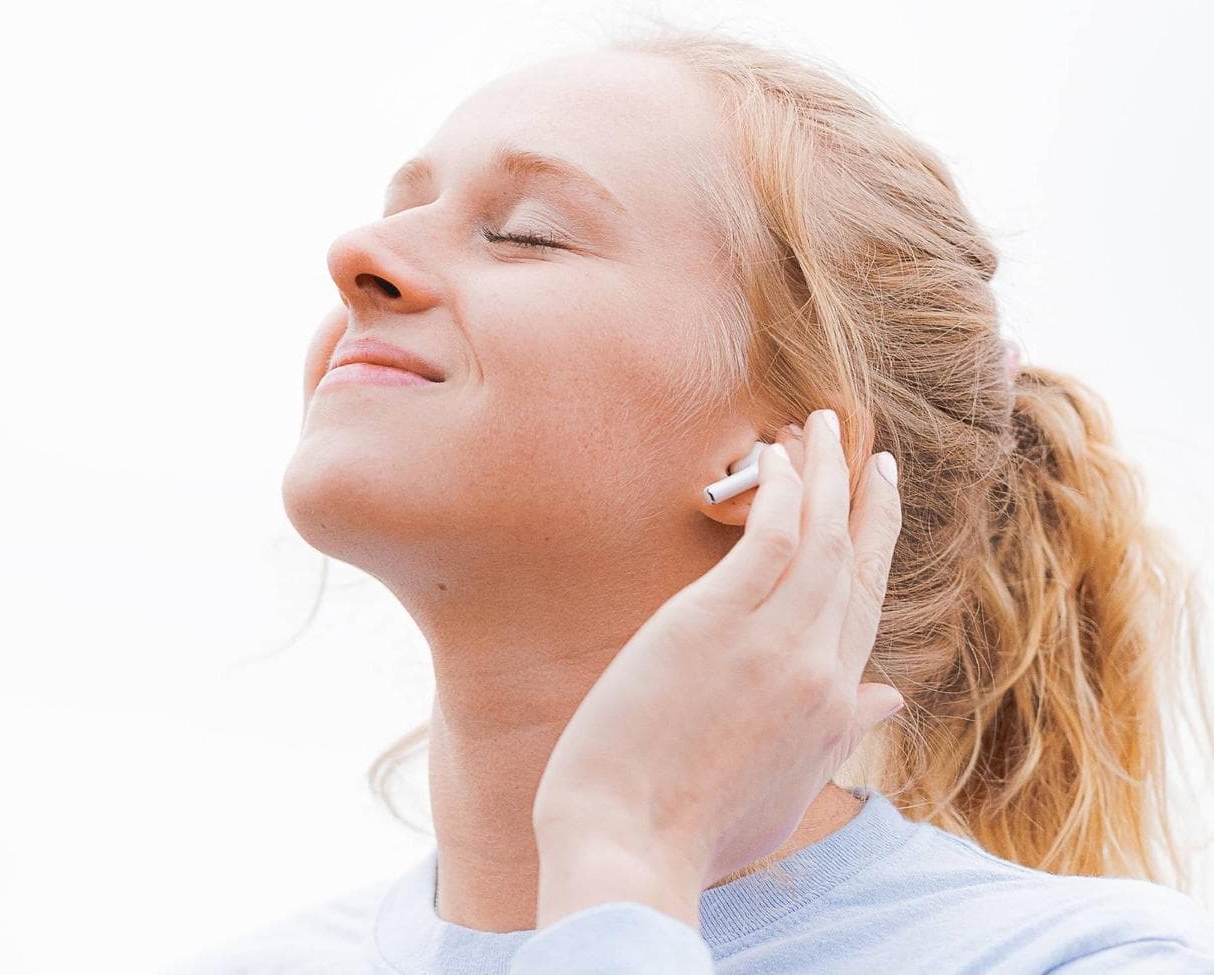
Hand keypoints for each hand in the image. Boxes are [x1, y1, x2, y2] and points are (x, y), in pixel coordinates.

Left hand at [532, 408, 903, 926]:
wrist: (631, 848)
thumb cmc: (695, 827)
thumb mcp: (790, 790)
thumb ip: (841, 736)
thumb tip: (889, 698)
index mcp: (831, 706)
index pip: (865, 608)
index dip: (876, 550)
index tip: (876, 506)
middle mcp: (818, 668)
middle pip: (854, 564)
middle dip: (865, 500)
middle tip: (869, 452)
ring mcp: (772, 643)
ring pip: (819, 538)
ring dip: (825, 474)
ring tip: (820, 423)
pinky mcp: (715, 622)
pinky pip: (769, 539)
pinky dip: (782, 492)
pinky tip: (777, 456)